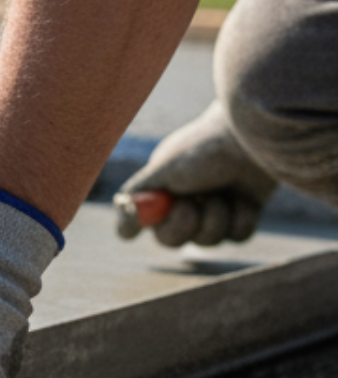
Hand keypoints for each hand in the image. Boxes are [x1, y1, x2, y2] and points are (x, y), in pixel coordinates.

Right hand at [115, 102, 274, 246]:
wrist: (255, 137)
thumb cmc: (204, 148)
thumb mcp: (163, 169)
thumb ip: (138, 194)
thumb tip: (123, 219)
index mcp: (161, 190)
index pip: (140, 222)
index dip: (145, 226)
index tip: (150, 222)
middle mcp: (185, 202)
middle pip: (172, 240)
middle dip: (183, 224)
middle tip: (192, 204)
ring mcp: (215, 211)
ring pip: (207, 241)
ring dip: (215, 219)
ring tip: (225, 193)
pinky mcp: (243, 214)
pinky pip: (237, 236)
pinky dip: (241, 219)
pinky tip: (245, 198)